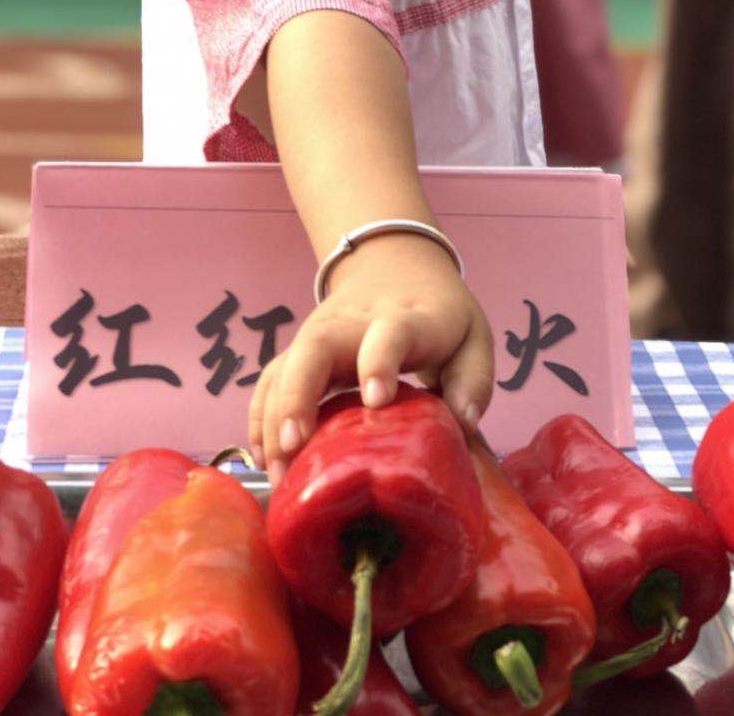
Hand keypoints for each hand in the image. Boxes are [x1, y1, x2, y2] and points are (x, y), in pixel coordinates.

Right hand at [248, 234, 493, 484]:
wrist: (396, 261)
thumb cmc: (437, 311)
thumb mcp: (472, 336)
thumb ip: (472, 380)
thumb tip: (462, 424)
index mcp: (405, 318)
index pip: (390, 332)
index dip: (380, 360)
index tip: (377, 399)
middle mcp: (354, 323)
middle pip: (316, 346)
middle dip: (299, 394)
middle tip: (296, 445)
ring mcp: (320, 334)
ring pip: (285, 366)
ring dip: (275, 419)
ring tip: (278, 473)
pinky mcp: (300, 350)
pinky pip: (271, 380)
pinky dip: (260, 417)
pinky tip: (262, 456)